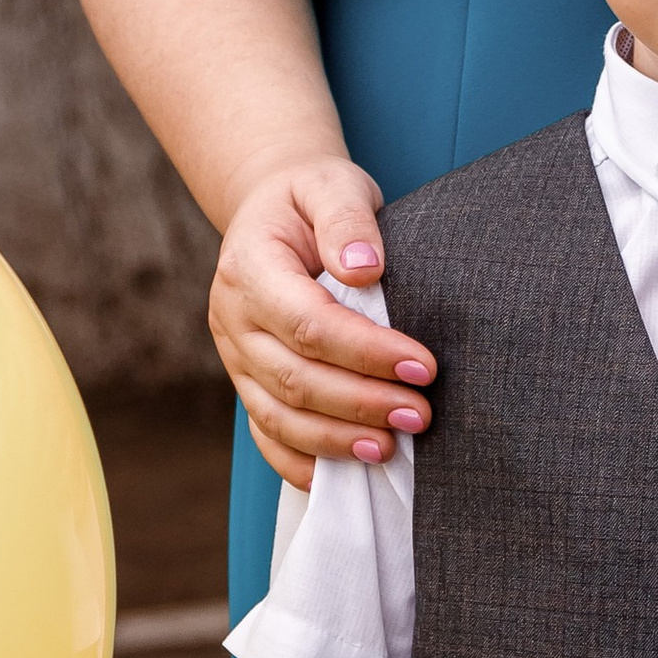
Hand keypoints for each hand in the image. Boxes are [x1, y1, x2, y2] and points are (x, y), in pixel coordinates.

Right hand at [207, 156, 436, 487]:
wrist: (272, 212)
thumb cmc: (311, 198)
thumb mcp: (331, 184)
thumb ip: (347, 220)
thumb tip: (365, 268)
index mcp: (250, 268)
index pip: (308, 323)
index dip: (367, 352)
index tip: (424, 366)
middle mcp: (232, 319)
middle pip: (295, 379)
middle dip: (361, 403)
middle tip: (421, 415)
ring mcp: (235, 358)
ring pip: (279, 416)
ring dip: (337, 441)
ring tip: (392, 450)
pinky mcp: (247, 383)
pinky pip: (268, 434)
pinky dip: (304, 462)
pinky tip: (348, 473)